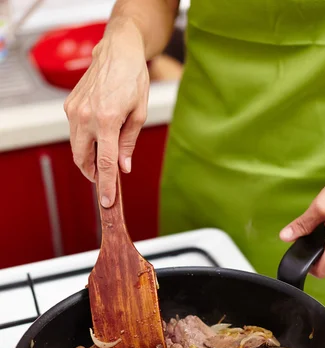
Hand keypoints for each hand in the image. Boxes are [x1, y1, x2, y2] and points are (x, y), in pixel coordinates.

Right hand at [64, 18, 148, 206]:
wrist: (117, 51)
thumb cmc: (133, 78)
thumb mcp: (139, 113)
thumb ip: (129, 143)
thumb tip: (123, 167)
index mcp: (107, 120)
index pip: (105, 163)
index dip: (106, 186)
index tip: (107, 202)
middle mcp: (86, 116)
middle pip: (84, 160)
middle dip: (93, 174)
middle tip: (106, 179)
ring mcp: (74, 111)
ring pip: (76, 148)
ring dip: (88, 159)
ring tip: (104, 157)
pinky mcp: (69, 106)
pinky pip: (75, 132)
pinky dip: (85, 141)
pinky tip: (99, 134)